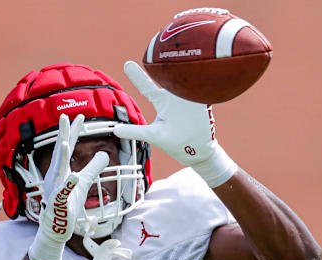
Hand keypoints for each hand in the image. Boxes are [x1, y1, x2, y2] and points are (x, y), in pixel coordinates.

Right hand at [28, 114, 108, 259]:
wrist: (56, 227)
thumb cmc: (68, 203)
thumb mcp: (85, 182)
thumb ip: (93, 168)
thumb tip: (105, 154)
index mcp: (62, 169)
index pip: (69, 147)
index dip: (74, 132)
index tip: (80, 116)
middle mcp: (57, 176)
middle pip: (61, 152)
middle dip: (62, 135)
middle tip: (64, 117)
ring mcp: (56, 189)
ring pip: (58, 171)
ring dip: (61, 157)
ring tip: (64, 142)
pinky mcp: (58, 203)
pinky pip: (63, 193)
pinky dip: (68, 185)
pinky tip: (73, 177)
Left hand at [114, 61, 236, 187]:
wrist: (198, 150)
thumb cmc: (174, 142)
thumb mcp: (153, 136)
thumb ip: (136, 131)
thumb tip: (115, 130)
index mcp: (161, 101)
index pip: (147, 86)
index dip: (137, 76)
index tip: (126, 64)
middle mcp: (175, 95)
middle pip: (169, 75)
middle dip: (165, 61)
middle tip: (159, 47)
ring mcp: (190, 97)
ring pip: (187, 78)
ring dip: (187, 67)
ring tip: (183, 55)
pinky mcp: (204, 101)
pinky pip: (205, 88)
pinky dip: (206, 80)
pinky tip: (205, 72)